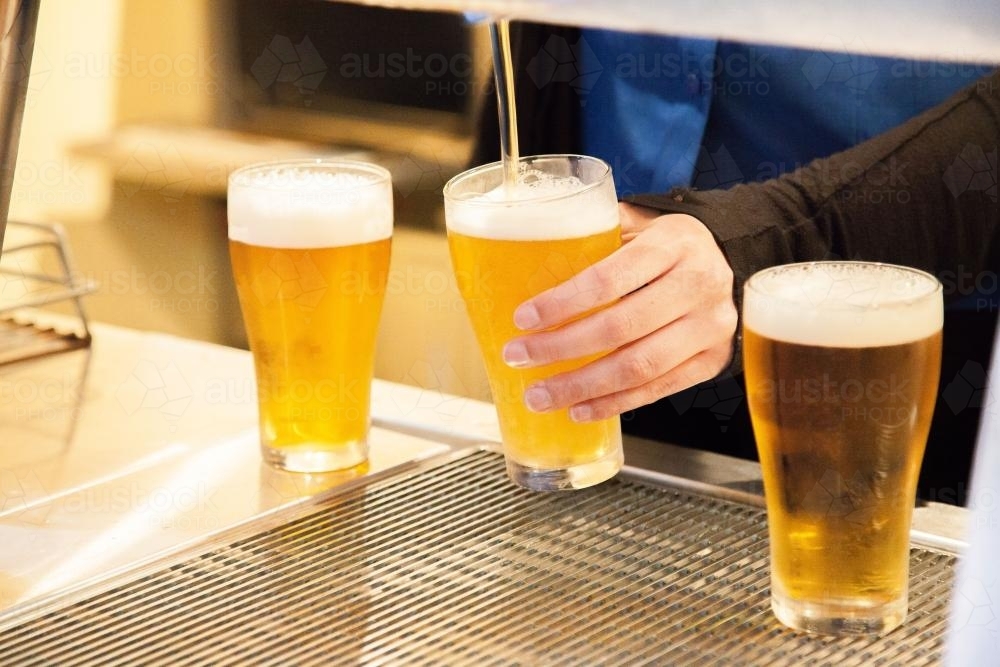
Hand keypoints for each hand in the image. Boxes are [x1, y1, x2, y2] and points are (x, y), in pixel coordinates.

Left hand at [501, 203, 737, 420]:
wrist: (728, 262)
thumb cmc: (668, 246)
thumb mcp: (640, 224)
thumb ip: (596, 234)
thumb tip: (530, 249)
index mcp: (673, 244)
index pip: (610, 278)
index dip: (564, 302)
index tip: (524, 318)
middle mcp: (698, 285)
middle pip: (621, 327)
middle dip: (561, 348)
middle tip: (518, 357)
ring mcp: (709, 327)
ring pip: (639, 366)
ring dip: (582, 386)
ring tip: (540, 395)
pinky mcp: (712, 361)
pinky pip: (657, 389)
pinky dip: (614, 403)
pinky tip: (579, 409)